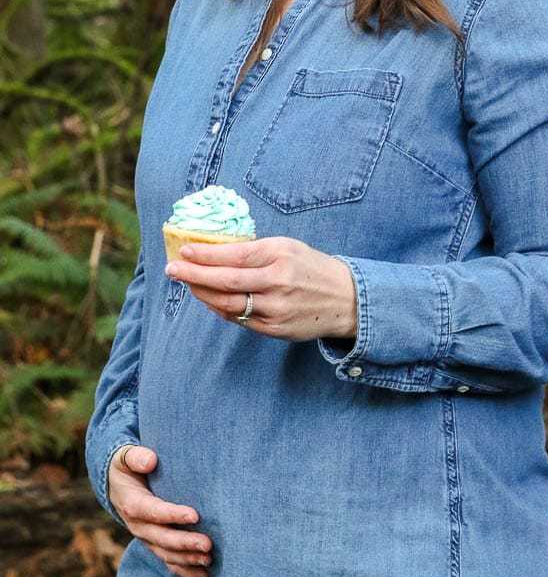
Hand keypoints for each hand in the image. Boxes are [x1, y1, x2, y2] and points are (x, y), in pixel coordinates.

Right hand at [108, 444, 212, 576]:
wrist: (117, 485)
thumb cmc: (127, 467)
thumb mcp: (126, 457)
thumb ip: (137, 456)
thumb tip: (151, 460)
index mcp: (132, 503)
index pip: (152, 511)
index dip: (172, 515)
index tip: (195, 515)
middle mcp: (138, 526)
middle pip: (161, 538)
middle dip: (185, 543)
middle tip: (208, 544)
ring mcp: (147, 538)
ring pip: (166, 554)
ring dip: (187, 559)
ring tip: (209, 559)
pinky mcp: (155, 544)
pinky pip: (169, 562)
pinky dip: (185, 571)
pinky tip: (204, 575)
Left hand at [164, 236, 356, 341]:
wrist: (345, 299)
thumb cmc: (310, 268)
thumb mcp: (287, 247)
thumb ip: (254, 250)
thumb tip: (213, 251)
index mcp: (279, 256)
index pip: (233, 256)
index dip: (204, 255)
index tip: (184, 251)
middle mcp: (277, 283)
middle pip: (224, 281)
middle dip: (193, 275)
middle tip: (173, 269)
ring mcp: (275, 309)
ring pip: (227, 303)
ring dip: (202, 294)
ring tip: (188, 284)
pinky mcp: (274, 329)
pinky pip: (239, 319)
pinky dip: (220, 309)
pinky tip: (209, 300)